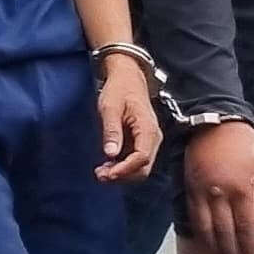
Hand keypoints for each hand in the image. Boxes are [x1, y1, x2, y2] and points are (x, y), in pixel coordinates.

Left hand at [92, 55, 161, 182]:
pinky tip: (107, 166)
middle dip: (123, 175)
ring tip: (100, 172)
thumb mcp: (110, 106)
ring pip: (140, 168)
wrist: (128, 78)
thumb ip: (111, 130)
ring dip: (122, 174)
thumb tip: (110, 154)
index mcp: (148, 128)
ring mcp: (149, 141)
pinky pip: (135, 161)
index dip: (125, 169)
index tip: (108, 174)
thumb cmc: (119, 89)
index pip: (141, 157)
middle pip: (143, 167)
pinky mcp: (141, 143)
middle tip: (100, 175)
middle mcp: (153, 138)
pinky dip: (122, 168)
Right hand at [181, 120, 253, 253]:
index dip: (249, 246)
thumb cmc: (246, 145)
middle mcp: (219, 194)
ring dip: (215, 248)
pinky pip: (193, 217)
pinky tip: (206, 243)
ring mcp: (201, 192)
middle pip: (225, 232)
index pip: (246, 226)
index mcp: (241, 189)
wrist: (214, 124)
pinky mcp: (189, 188)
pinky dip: (200, 233)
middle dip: (232, 253)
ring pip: (206, 228)